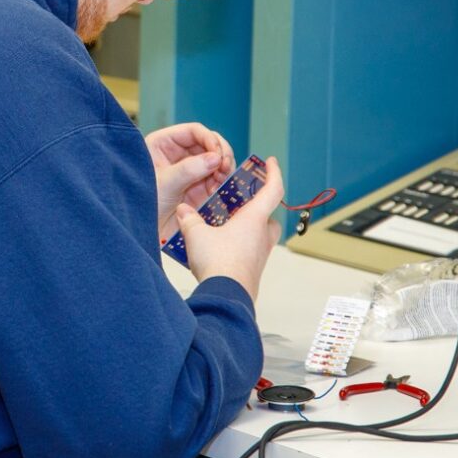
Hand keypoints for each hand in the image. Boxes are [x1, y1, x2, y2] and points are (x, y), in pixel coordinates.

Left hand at [147, 122, 234, 236]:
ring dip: (224, 167)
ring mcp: (191, 168)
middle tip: (225, 167)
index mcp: (162, 144)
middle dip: (221, 153)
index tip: (219, 154)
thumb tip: (215, 157)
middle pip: (210, 142)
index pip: (193, 131)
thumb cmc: (143, 204)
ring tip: (221, 180)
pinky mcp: (200, 184)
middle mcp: (178, 153)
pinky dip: (223, 181)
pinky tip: (217, 189)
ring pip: (217, 159)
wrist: (144, 231)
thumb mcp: (165, 184)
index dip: (210, 139)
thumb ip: (189, 169)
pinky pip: (218, 176)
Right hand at [176, 156, 282, 302]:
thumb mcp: (196, 234)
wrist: (227, 295)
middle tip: (242, 201)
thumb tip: (184, 210)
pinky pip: (250, 250)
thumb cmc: (218, 263)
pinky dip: (239, 244)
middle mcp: (262, 235)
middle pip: (269, 215)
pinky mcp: (253, 269)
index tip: (271, 162)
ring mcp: (260, 254)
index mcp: (254, 219)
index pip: (272, 189)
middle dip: (258, 206)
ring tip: (225, 225)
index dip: (273, 172)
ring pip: (260, 234)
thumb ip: (190, 218)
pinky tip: (220, 247)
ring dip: (248, 227)